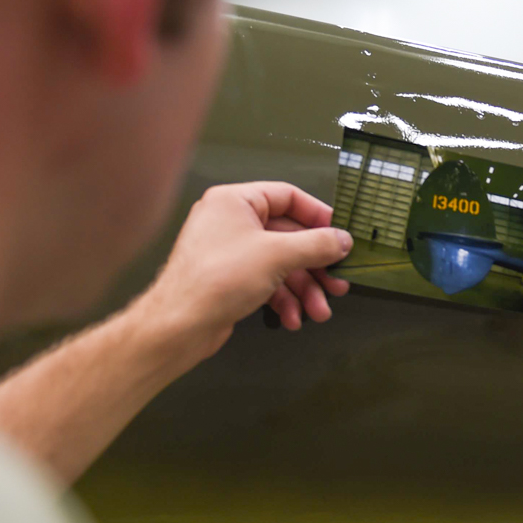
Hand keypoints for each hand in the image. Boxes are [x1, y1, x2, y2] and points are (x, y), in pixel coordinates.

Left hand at [130, 182, 353, 367]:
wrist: (179, 325)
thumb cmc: (219, 278)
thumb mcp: (278, 255)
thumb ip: (316, 244)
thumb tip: (343, 240)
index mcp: (235, 201)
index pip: (288, 197)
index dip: (318, 216)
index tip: (341, 236)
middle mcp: (231, 222)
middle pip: (289, 236)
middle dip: (315, 266)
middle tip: (338, 283)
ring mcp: (230, 251)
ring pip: (281, 264)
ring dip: (304, 290)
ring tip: (319, 311)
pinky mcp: (230, 279)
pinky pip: (267, 282)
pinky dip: (283, 300)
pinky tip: (293, 319)